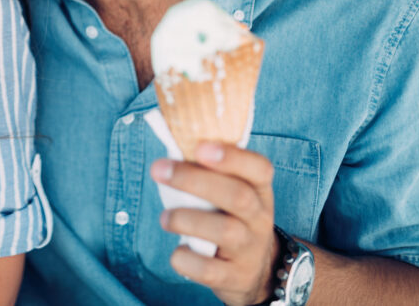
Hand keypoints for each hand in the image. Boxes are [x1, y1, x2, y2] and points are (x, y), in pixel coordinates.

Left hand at [151, 142, 278, 305]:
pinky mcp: (235, 277)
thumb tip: (170, 142)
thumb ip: (210, 170)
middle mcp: (260, 218)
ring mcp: (249, 249)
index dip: (232, 157)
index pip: (259, 168)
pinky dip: (187, 259)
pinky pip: (210, 270)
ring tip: (164, 218)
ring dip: (186, 219)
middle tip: (158, 169)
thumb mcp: (233, 191)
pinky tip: (177, 252)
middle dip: (194, 180)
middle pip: (237, 196)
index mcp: (259, 190)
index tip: (200, 146)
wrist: (258, 270)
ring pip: (225, 231)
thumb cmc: (232, 217)